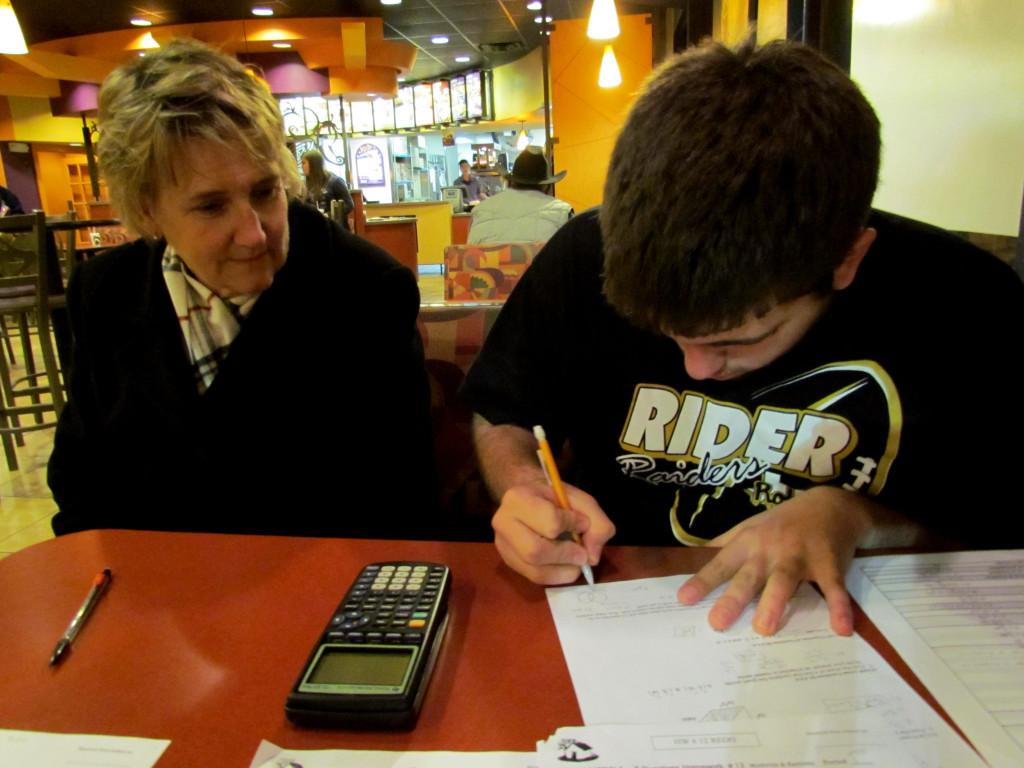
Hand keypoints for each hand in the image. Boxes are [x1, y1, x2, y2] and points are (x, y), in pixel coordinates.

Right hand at [493, 482, 615, 584]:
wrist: (528, 498)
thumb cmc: (554, 498)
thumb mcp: (581, 500)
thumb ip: (597, 523)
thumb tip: (592, 557)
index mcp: (519, 498)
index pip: (550, 521)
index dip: (572, 525)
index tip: (583, 522)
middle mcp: (503, 522)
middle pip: (535, 551)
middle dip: (566, 556)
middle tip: (582, 554)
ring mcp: (502, 544)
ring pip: (534, 569)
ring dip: (562, 570)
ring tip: (575, 562)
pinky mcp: (508, 561)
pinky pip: (533, 577)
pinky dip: (556, 576)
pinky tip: (564, 567)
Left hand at [676, 487, 875, 635]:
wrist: (830, 505)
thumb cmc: (783, 522)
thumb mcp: (749, 527)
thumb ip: (723, 544)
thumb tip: (691, 557)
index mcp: (749, 543)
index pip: (722, 564)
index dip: (703, 580)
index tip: (684, 599)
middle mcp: (771, 550)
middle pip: (749, 576)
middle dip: (733, 598)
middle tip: (717, 622)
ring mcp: (800, 557)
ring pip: (784, 581)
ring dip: (774, 603)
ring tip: (763, 629)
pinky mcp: (829, 565)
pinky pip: (833, 588)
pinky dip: (839, 607)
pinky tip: (840, 629)